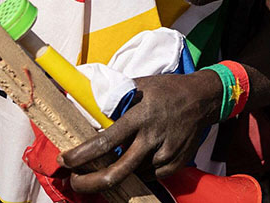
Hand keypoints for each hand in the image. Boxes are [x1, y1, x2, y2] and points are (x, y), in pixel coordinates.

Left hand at [59, 72, 220, 192]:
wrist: (204, 98)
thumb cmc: (167, 90)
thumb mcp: (139, 86)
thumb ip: (115, 101)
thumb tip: (86, 112)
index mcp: (140, 116)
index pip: (105, 142)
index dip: (81, 156)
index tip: (65, 160)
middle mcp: (152, 137)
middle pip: (117, 172)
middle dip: (90, 183)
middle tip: (75, 182)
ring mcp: (166, 153)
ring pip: (131, 174)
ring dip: (114, 173)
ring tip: (104, 165)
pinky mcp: (175, 163)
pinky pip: (148, 176)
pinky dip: (136, 171)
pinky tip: (133, 159)